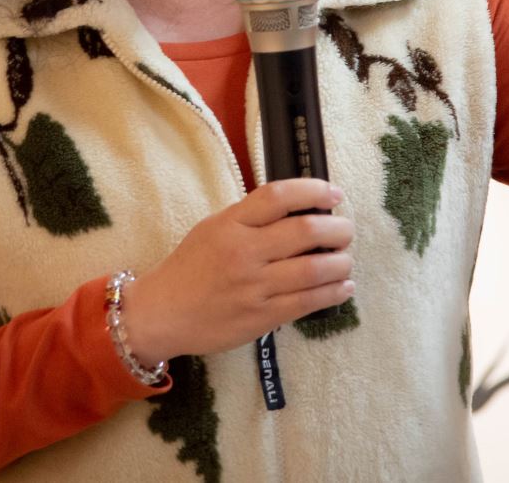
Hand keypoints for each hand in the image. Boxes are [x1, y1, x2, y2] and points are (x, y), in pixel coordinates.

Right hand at [120, 178, 354, 362]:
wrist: (162, 314)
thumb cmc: (190, 268)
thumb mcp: (213, 229)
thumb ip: (250, 218)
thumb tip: (299, 209)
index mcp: (230, 225)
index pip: (278, 197)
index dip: (313, 190)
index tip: (334, 193)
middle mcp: (244, 253)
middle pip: (306, 231)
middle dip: (338, 229)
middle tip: (346, 231)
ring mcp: (255, 287)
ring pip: (314, 269)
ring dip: (341, 263)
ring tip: (345, 260)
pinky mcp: (262, 317)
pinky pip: (307, 302)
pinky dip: (333, 293)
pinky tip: (343, 287)